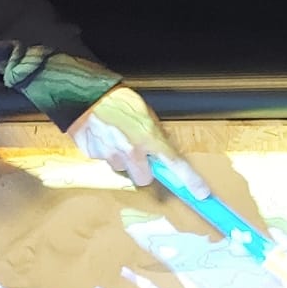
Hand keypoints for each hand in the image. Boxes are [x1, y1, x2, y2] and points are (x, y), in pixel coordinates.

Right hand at [67, 85, 206, 196]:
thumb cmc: (117, 100)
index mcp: (149, 138)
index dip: (190, 180)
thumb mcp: (146, 114)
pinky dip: (106, 152)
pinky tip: (104, 137)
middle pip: (144, 179)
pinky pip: (105, 161)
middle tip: (139, 154)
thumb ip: (156, 135)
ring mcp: (111, 156)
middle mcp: (131, 151)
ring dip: (123, 160)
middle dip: (143, 170)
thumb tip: (163, 149)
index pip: (175, 164)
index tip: (201, 193)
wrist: (85, 94)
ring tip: (117, 139)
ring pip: (123, 169)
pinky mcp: (94, 156)